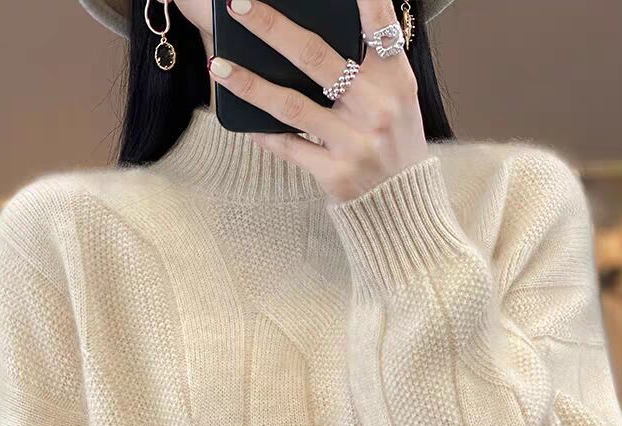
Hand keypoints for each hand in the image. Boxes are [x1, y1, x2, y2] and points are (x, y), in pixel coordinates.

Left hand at [208, 0, 430, 203]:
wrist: (403, 208)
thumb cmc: (395, 144)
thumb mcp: (398, 101)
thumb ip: (371, 68)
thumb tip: (320, 34)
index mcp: (396, 82)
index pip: (379, 29)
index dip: (362, 0)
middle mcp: (376, 109)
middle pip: (315, 58)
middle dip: (272, 27)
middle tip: (238, 4)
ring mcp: (353, 144)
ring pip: (292, 106)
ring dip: (250, 84)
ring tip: (218, 66)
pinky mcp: (334, 174)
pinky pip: (290, 148)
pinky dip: (264, 134)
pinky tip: (243, 121)